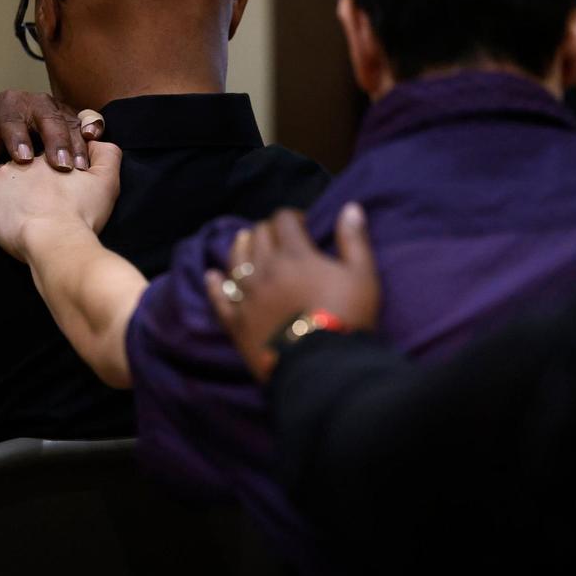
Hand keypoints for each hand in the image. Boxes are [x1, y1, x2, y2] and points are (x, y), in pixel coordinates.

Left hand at [0, 90, 106, 184]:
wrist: (10, 126)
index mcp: (7, 106)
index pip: (11, 119)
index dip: (17, 138)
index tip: (22, 160)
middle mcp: (34, 102)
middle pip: (46, 117)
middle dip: (55, 141)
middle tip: (60, 166)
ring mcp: (57, 109)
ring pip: (69, 121)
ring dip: (76, 145)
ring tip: (79, 168)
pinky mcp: (75, 117)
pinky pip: (88, 118)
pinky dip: (93, 126)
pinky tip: (95, 141)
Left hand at [0, 141, 121, 261]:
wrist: (56, 239)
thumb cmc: (83, 213)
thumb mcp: (108, 182)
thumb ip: (108, 155)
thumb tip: (97, 141)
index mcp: (53, 153)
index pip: (49, 155)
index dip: (54, 172)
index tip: (58, 193)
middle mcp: (27, 157)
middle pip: (26, 164)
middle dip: (32, 179)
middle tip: (41, 203)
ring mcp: (3, 172)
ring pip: (3, 174)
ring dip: (9, 187)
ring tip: (20, 209)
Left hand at [206, 203, 380, 381]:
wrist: (322, 368)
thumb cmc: (348, 318)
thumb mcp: (362, 276)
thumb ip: (354, 239)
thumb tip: (350, 207)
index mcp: (295, 254)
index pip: (284, 219)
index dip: (293, 217)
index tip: (304, 226)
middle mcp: (265, 269)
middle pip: (258, 234)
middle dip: (269, 230)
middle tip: (282, 239)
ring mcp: (247, 295)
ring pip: (235, 259)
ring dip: (242, 246)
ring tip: (249, 244)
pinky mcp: (237, 322)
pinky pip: (220, 298)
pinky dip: (216, 284)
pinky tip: (212, 276)